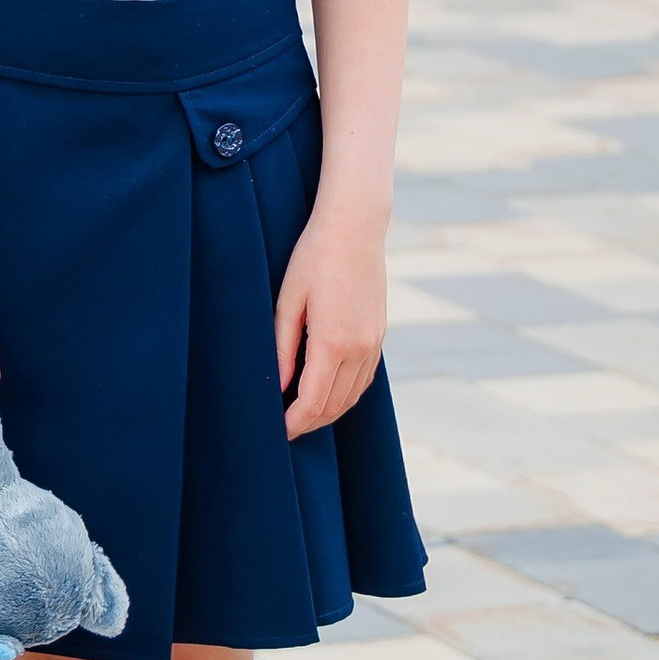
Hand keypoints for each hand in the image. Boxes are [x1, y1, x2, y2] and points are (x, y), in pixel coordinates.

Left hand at [274, 195, 386, 435]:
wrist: (356, 227)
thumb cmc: (314, 258)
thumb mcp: (288, 301)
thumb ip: (282, 347)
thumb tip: (279, 386)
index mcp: (333, 341)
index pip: (314, 401)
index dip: (295, 423)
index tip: (278, 432)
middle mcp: (360, 347)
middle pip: (335, 405)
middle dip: (310, 422)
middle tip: (286, 429)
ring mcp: (374, 342)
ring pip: (354, 395)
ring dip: (330, 412)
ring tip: (304, 415)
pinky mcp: (380, 334)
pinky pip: (365, 378)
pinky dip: (347, 394)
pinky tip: (329, 392)